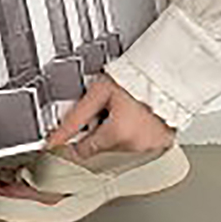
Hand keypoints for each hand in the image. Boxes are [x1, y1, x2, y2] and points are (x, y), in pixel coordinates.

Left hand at [46, 74, 175, 158]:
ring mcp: (151, 146)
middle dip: (99, 130)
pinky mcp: (164, 143)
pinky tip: (138, 116)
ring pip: (121, 146)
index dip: (78, 135)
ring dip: (118, 131)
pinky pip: (141, 143)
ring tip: (125, 110)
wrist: (165, 70)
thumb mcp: (96, 94)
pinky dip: (136, 133)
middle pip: (103, 146)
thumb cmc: (133, 77)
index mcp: (117, 135)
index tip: (81, 123)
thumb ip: (74, 119)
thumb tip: (54, 139)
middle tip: (107, 108)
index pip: (83, 150)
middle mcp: (135, 146)